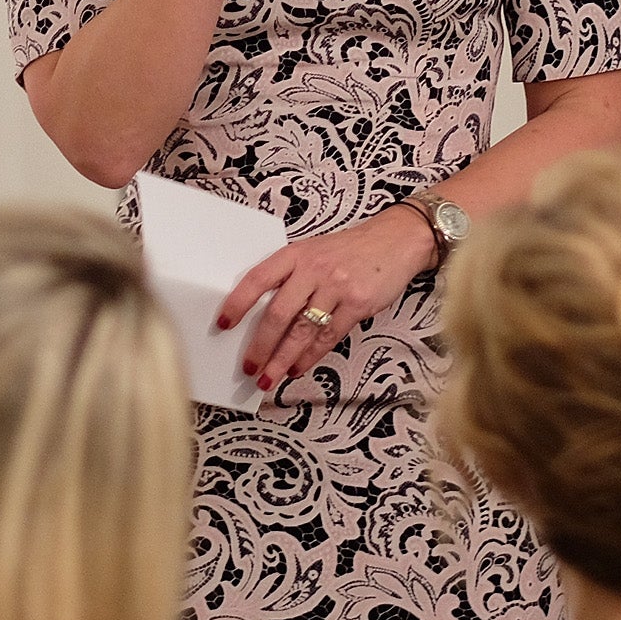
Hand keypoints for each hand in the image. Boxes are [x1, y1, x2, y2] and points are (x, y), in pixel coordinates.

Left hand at [220, 205, 438, 389]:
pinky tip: (298, 368)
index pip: (258, 279)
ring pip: (302, 331)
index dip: (238, 302)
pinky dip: (310, 356)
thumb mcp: (315, 252)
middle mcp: (314, 268)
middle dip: (260, 346)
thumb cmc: (351, 250)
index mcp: (296, 254)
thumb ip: (291, 278)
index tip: (223, 323)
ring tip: (269, 377)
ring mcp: (337, 286)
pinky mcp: (358, 303)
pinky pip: (328, 336)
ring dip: (282, 360)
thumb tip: (263, 318)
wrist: (397, 241)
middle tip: (249, 367)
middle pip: (278, 313)